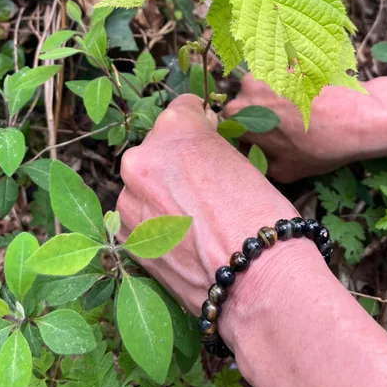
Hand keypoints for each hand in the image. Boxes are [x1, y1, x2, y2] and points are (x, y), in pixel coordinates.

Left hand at [117, 94, 320, 341]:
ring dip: (161, 196)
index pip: (183, 109)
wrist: (257, 277)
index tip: (206, 136)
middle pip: (158, 149)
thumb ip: (208, 148)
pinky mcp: (125, 235)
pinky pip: (138, 218)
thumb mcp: (237, 160)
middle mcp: (142, 155)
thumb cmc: (261, 214)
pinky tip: (183, 240)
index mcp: (175, 126)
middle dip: (176, 163)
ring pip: (144, 186)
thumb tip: (198, 145)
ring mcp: (129, 197)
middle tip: (203, 189)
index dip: (199, 124)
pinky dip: (155, 225)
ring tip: (194, 222)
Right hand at [225, 74, 386, 181]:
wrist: (360, 117)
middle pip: (242, 106)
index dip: (244, 141)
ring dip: (271, 102)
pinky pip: (280, 77)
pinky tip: (307, 103)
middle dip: (256, 119)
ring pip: (260, 90)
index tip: (261, 147)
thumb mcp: (284, 170)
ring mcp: (268, 69)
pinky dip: (289, 89)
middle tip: (281, 133)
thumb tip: (252, 157)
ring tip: (297, 118)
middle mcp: (246, 88)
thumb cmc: (322, 147)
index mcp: (238, 116)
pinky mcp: (287, 59)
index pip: (228, 128)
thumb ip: (257, 162)